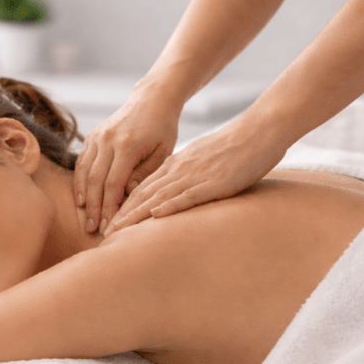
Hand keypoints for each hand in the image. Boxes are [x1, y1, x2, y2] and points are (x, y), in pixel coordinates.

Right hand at [73, 90, 180, 233]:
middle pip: (95, 180)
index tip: (109, 224)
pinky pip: (81, 162)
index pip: (113, 183)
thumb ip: (145, 173)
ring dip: (83, 197)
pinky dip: (79, 181)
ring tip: (85, 216)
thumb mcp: (163, 151)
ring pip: (84, 172)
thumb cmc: (162, 128)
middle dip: (94, 207)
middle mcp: (108, 140)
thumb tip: (126, 194)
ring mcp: (97, 137)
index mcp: (127, 145)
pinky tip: (80, 198)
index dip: (109, 206)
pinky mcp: (92, 137)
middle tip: (93, 228)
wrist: (151, 100)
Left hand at [104, 118, 288, 234]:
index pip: (141, 188)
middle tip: (103, 232)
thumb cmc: (232, 149)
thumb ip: (182, 175)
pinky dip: (171, 205)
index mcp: (175, 165)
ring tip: (118, 230)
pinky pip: (190, 194)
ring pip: (159, 196)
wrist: (260, 131)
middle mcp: (179, 170)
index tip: (108, 221)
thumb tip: (168, 194)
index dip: (123, 206)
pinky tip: (157, 215)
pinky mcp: (215, 181)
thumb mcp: (199, 161)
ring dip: (137, 215)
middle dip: (122, 214)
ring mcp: (196, 175)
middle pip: (143, 194)